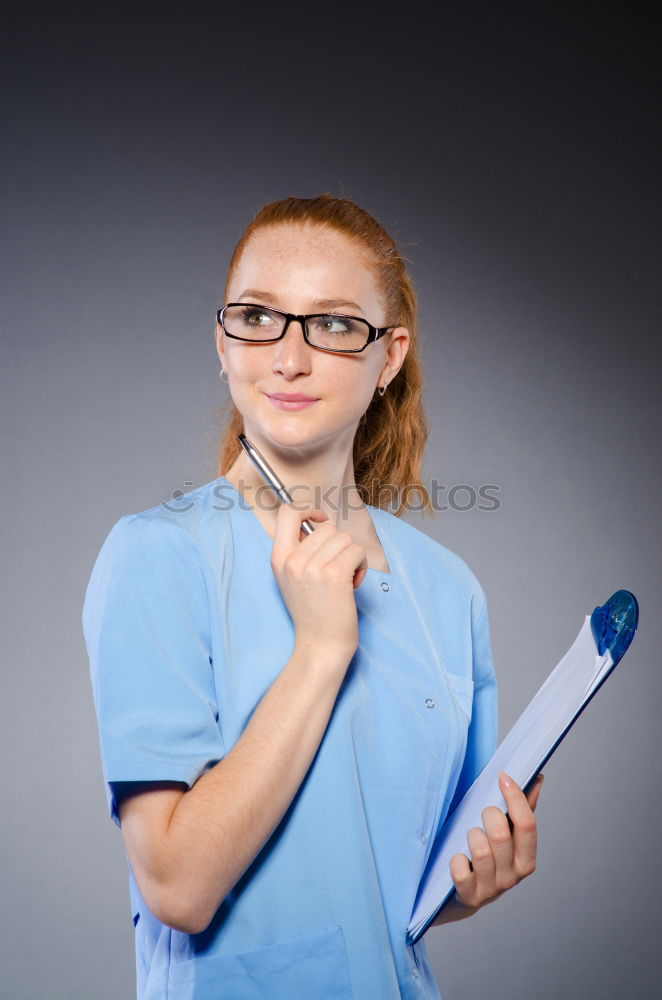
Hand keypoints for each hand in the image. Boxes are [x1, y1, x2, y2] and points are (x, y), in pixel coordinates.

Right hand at [270, 501, 368, 659]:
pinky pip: (357, 551)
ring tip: (344, 579)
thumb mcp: (291, 578)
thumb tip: (318, 525)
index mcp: (279, 558)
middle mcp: (293, 560)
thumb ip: (299, 551)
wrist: (320, 645)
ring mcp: (313, 567)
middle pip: (327, 528)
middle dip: (339, 546)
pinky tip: (352, 584)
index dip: (308, 510)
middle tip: (337, 570)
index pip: (288, 512)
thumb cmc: (312, 612)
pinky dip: (361, 566)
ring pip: (345, 539)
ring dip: (352, 557)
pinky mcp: (334, 574)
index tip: (321, 521)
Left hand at [435, 771, 543, 923]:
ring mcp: (491, 889)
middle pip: (501, 835)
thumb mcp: (507, 835)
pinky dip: (456, 860)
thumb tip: (537, 779)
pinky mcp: (469, 897)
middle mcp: (512, 877)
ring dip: (471, 836)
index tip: (502, 777)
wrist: (464, 895)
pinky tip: (457, 857)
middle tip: (482, 814)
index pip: (527, 824)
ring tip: (469, 837)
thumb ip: (522, 809)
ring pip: (480, 851)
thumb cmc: (488, 855)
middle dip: (487, 816)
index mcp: (526, 859)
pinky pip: (460, 871)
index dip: (515, 797)